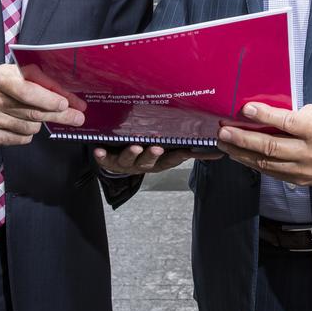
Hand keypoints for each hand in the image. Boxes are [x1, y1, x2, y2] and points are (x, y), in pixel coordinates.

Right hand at [0, 64, 85, 146]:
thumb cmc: (0, 83)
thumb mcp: (15, 73)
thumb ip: (39, 81)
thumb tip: (68, 96)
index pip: (26, 91)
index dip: (48, 99)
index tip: (65, 103)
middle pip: (31, 112)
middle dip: (58, 115)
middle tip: (77, 117)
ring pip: (28, 128)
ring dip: (40, 123)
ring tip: (38, 115)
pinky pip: (19, 139)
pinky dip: (27, 134)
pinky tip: (24, 124)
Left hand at [93, 144, 221, 174]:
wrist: (118, 162)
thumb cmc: (146, 151)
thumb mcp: (165, 150)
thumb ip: (185, 147)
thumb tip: (213, 147)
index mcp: (157, 162)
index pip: (171, 160)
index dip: (179, 156)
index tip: (189, 150)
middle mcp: (142, 165)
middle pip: (149, 162)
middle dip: (153, 154)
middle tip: (157, 147)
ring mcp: (125, 164)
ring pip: (129, 160)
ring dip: (132, 153)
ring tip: (135, 146)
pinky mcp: (108, 161)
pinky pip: (105, 159)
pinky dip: (102, 156)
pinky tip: (98, 150)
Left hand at [217, 102, 311, 185]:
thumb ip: (291, 114)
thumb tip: (261, 113)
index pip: (286, 122)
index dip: (263, 115)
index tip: (244, 109)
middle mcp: (310, 153)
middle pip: (271, 147)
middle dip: (243, 139)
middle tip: (223, 132)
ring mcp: (305, 170)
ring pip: (267, 163)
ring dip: (241, 153)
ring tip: (224, 143)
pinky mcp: (300, 181)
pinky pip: (272, 172)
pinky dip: (253, 163)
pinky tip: (240, 155)